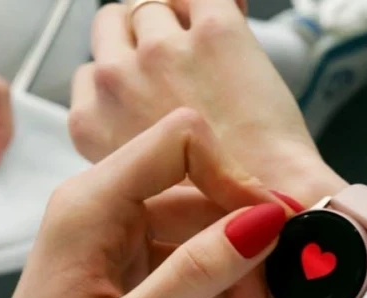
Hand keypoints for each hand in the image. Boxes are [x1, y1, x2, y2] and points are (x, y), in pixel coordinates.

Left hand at [0, 110, 289, 297]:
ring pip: (213, 251)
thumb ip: (196, 273)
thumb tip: (261, 221)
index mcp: (88, 209)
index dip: (235, 178)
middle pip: (208, 211)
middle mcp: (106, 214)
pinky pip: (200, 280)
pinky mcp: (138, 274)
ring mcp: (124, 245)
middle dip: (245, 279)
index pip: (180, 142)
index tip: (274, 230)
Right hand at [70, 0, 346, 203]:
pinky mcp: (215, 32)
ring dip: (178, 20)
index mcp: (90, 123)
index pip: (90, 72)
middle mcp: (115, 81)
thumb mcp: (146, 185)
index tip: (153, 86)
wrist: (276, 205)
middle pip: (113, 25)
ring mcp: (162, 52)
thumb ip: (131, 140)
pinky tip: (230, 17)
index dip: (126, 74)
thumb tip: (147, 116)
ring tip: (210, 48)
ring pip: (153, 6)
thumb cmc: (220, 208)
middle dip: (142, 38)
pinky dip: (214, 3)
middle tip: (179, 60)